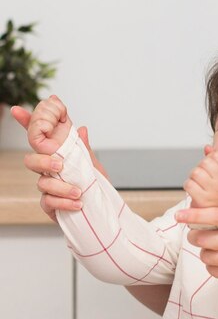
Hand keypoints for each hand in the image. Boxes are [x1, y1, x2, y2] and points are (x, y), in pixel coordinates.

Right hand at [12, 106, 104, 220]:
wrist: (100, 209)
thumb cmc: (93, 185)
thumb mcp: (93, 164)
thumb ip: (84, 148)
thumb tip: (82, 129)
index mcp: (57, 156)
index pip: (40, 139)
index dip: (26, 124)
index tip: (17, 110)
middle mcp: (48, 171)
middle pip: (31, 161)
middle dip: (44, 162)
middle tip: (61, 165)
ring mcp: (48, 188)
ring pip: (42, 182)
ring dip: (61, 187)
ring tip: (78, 192)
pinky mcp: (50, 205)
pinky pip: (49, 202)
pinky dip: (64, 203)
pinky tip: (77, 204)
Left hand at [177, 205, 217, 296]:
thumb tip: (217, 204)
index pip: (217, 215)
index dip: (195, 215)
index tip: (180, 215)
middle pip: (207, 238)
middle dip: (196, 237)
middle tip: (196, 236)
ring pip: (208, 256)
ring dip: (204, 253)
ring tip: (211, 250)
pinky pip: (215, 271)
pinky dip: (212, 266)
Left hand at [184, 146, 217, 207]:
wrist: (215, 218)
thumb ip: (215, 160)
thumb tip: (207, 147)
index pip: (217, 155)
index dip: (210, 160)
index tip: (211, 170)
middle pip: (205, 162)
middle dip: (200, 168)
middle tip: (202, 178)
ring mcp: (215, 192)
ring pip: (196, 172)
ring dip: (193, 177)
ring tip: (198, 184)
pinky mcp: (203, 200)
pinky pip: (189, 184)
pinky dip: (188, 185)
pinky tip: (194, 190)